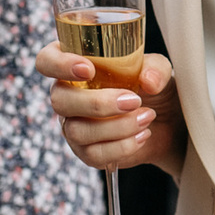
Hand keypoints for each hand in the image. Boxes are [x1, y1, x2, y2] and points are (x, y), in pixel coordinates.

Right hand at [37, 43, 182, 174]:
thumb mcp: (158, 69)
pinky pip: (94, 154)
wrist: (167, 121)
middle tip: (133, 100)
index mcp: (74, 66)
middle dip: (98, 103)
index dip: (59, 64)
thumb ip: (155, 68)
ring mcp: (73, 125)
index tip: (88, 69)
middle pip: (59, 100)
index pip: (46, 61)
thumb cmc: (151, 86)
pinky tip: (143, 135)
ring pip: (77, 130)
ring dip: (117, 126)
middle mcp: (67, 95)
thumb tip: (148, 81)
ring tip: (147, 117)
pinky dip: (123, 146)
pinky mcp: (87, 152)